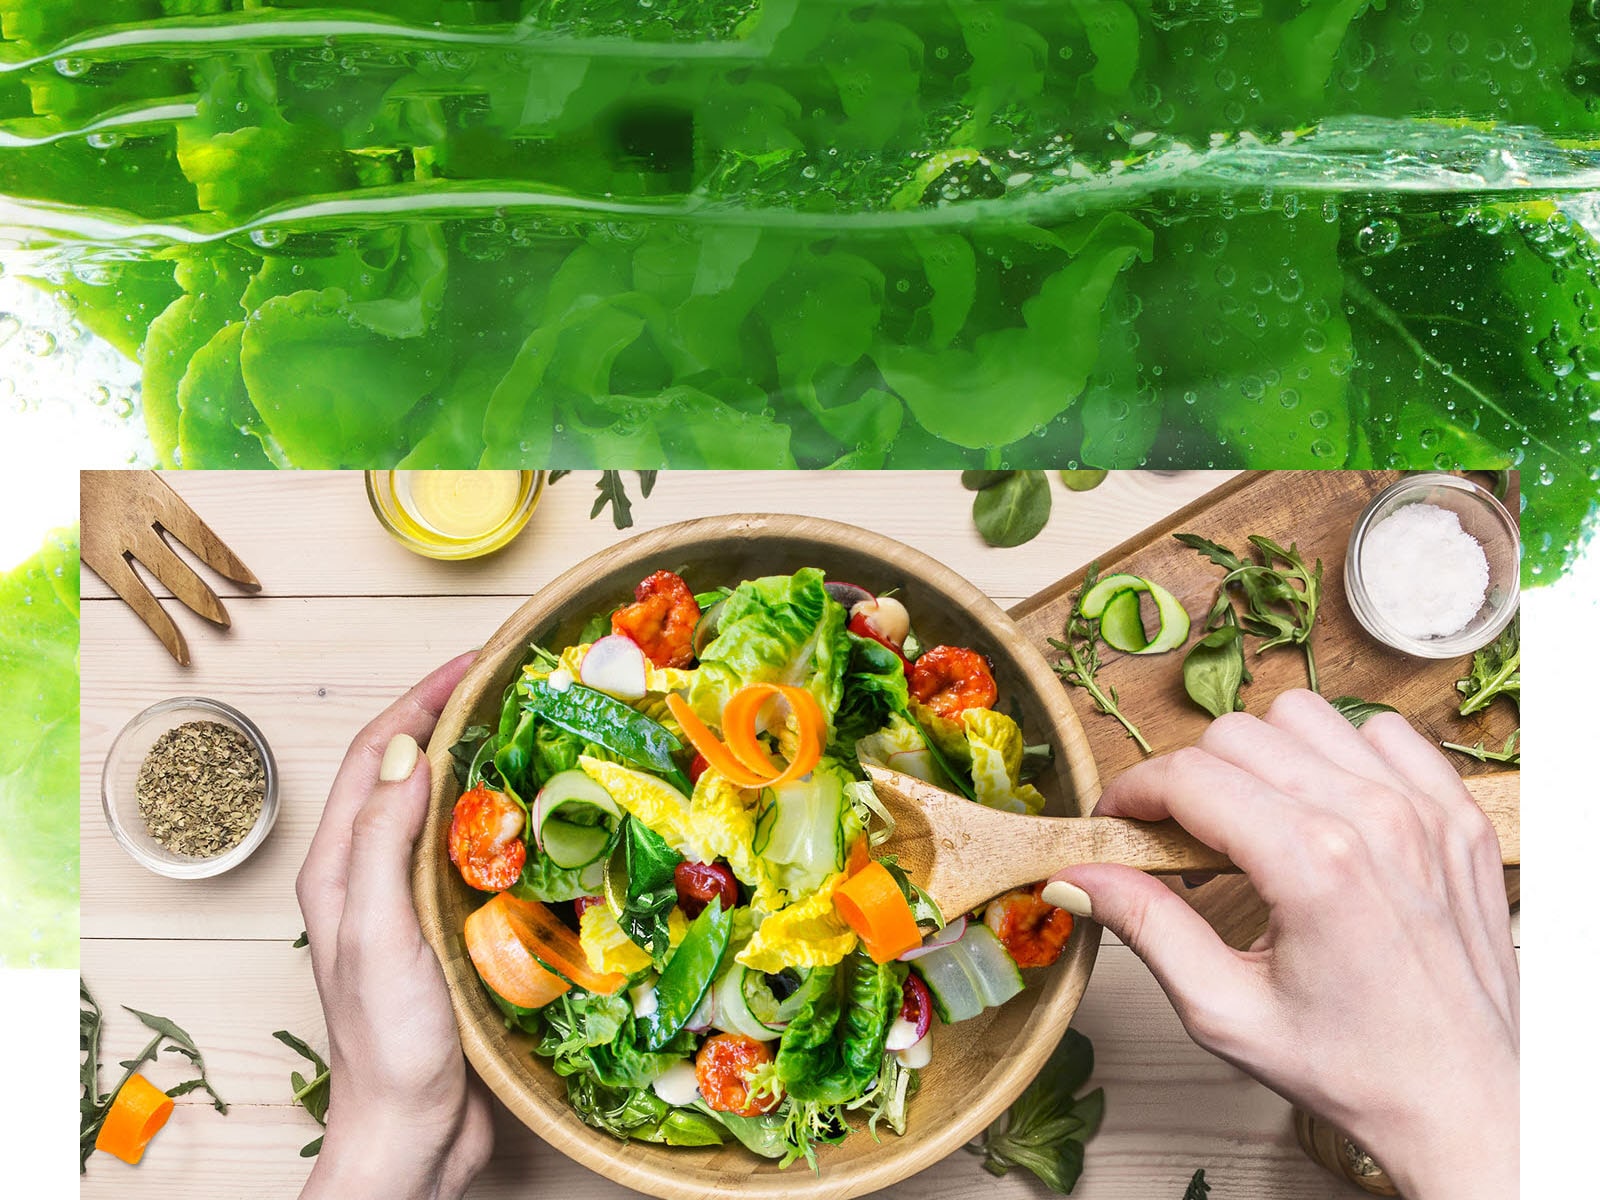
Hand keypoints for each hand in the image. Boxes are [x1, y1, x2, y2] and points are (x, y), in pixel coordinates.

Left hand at [295, 653, 492, 1199]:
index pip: (380, 754)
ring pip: (446, 810)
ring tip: (536, 734)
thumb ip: (383, 839)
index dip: (423, 698)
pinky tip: (545, 821)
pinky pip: (475, 856)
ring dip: (484, 765)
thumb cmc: (388, 1042)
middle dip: (454, 716)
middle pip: (411, 771)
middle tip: (515, 685)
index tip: (477, 661)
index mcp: (340, 867)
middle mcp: (371, 876)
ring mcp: (410, 904)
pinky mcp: (449, 933)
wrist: (410, 1136)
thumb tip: (414, 749)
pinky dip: (505, 822)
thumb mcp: (376, 930)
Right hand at [1045, 690, 1516, 1199]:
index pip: (1188, 777)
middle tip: (1182, 839)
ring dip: (1263, 757)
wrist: (1468, 1102)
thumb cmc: (1352, 1067)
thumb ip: (1146, 927)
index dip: (1132, 791)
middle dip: (1190, 778)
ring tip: (1256, 820)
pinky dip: (1341, 755)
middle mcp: (1373, 820)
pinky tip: (1326, 810)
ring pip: (1304, 717)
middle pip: (1236, 735)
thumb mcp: (1226, 1011)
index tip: (1115, 820)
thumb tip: (1074, 878)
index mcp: (1312, 867)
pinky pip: (1382, 732)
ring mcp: (1424, 810)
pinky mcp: (1457, 814)